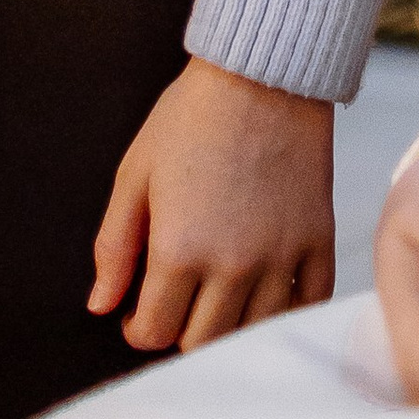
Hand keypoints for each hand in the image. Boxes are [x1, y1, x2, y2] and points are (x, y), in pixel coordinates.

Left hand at [91, 58, 334, 352]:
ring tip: (215, 297)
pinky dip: (283, 310)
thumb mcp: (135, 173)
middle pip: (200, 344)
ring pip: (250, 334)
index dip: (136, 327)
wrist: (263, 74)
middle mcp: (232, 266)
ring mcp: (280, 258)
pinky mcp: (317, 242)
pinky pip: (306, 305)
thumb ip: (114, 246)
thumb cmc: (193, 117)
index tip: (137, 311)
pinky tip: (264, 292)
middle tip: (174, 302)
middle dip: (177, 331)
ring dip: (227, 327)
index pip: (152, 332)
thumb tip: (101, 304)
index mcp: (179, 250)